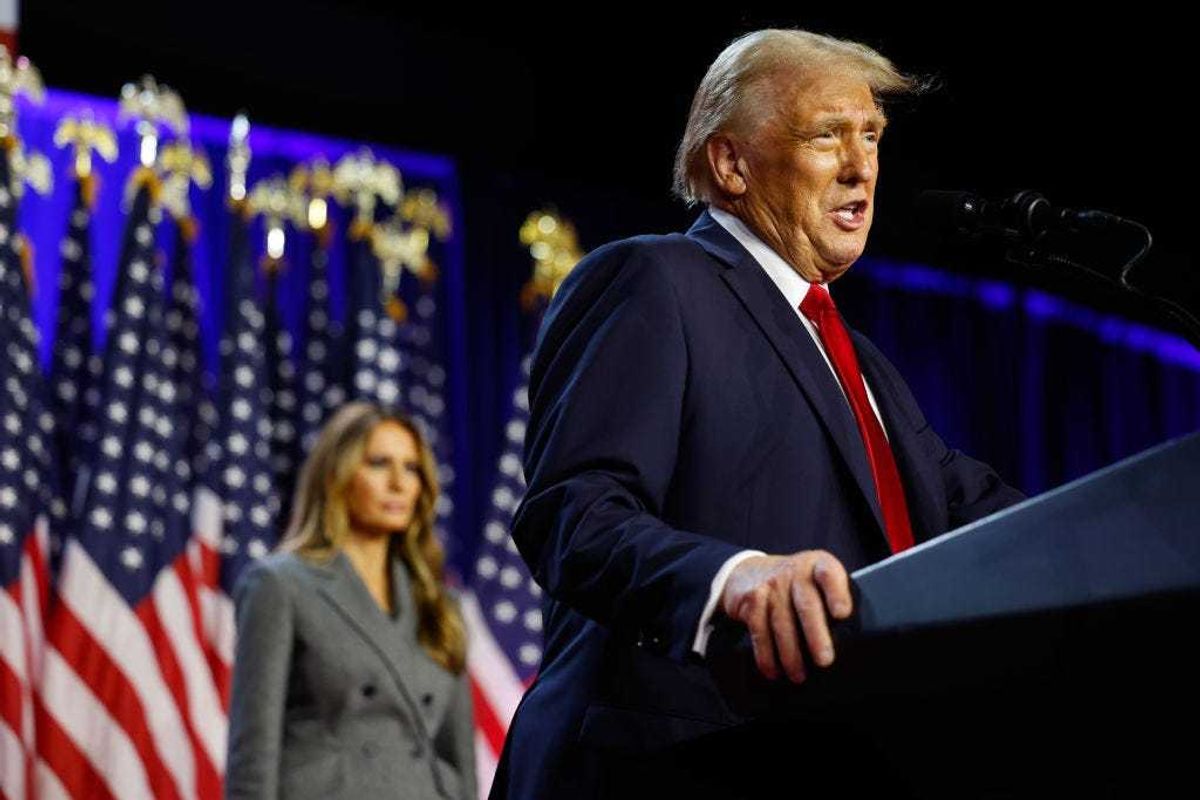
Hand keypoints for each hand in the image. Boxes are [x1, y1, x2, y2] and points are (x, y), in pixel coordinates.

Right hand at [720, 551, 852, 682]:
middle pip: (807, 605)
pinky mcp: (752, 600)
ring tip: (799, 675)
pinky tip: (773, 670)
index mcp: (817, 565)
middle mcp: (794, 572)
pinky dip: (766, 655)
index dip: (836, 593)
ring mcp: (771, 585)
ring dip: (791, 654)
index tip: (842, 614)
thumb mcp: (815, 579)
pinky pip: (760, 631)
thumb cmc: (794, 584)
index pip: (828, 574)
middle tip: (824, 660)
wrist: (748, 571)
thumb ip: (831, 597)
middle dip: (816, 636)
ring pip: (782, 623)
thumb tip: (851, 639)